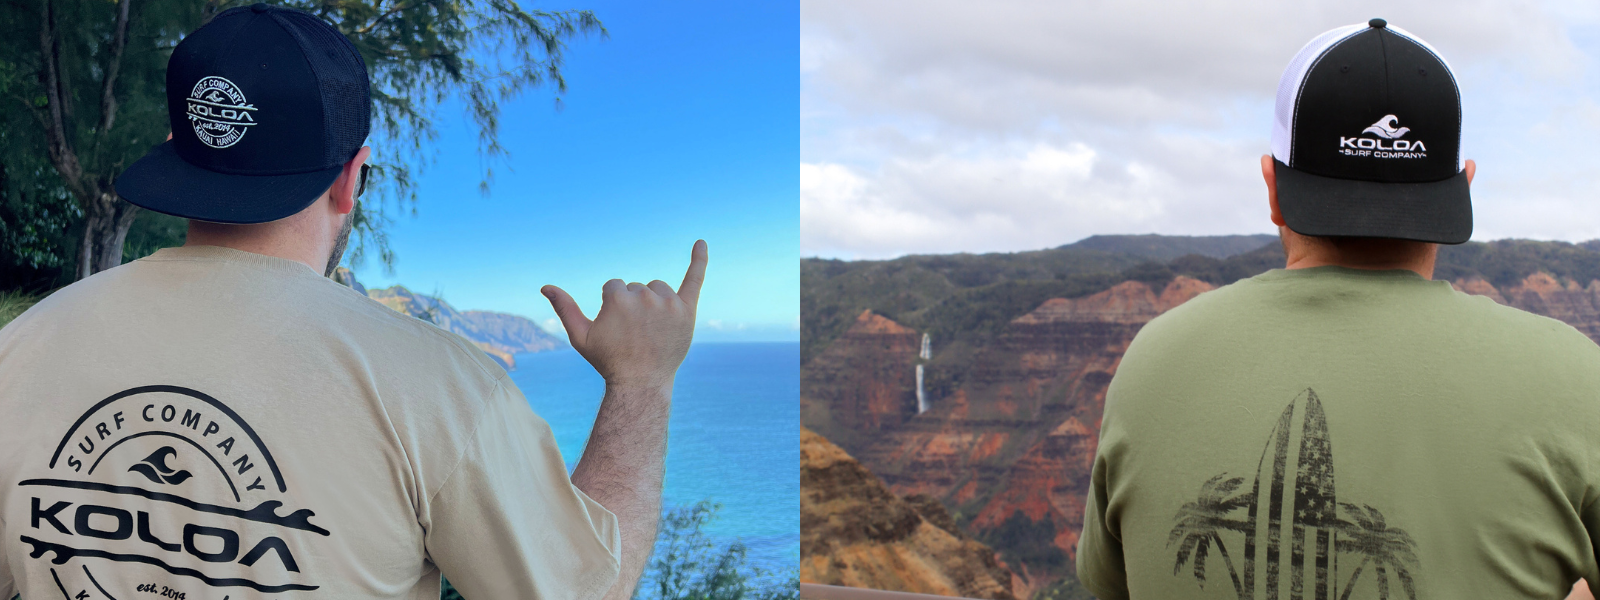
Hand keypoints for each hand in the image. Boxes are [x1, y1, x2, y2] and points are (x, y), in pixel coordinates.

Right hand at [542, 240, 706, 388]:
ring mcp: (668, 303)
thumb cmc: (608, 360)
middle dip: (632, 307)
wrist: (640, 384)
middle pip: (636, 287)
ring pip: (658, 288)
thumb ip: (565, 308)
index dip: (612, 308)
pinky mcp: (686, 310)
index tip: (616, 330)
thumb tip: (545, 286)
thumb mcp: (581, 337)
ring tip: (651, 329)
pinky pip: (695, 278)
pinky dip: (699, 260)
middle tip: (634, 335)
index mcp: (618, 298)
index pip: (614, 287)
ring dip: (653, 301)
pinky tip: (701, 243)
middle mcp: (645, 296)